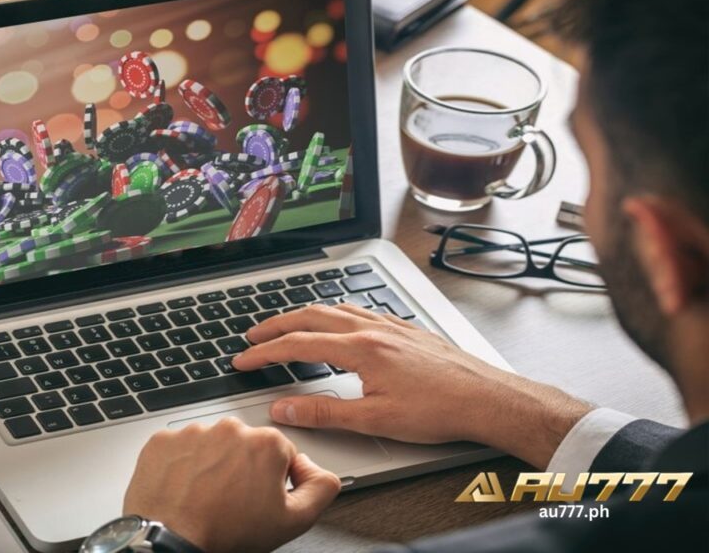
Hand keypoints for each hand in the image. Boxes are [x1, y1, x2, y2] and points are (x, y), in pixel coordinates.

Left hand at [123, 417, 340, 552]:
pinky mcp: (163, 441)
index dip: (273, 481)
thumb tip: (319, 472)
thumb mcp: (293, 521)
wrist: (171, 541)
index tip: (259, 499)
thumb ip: (321, 488)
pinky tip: (184, 489)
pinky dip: (181, 466)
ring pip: (211, 447)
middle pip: (245, 448)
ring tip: (205, 498)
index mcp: (266, 443)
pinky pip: (179, 449)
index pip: (280, 455)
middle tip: (232, 502)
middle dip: (242, 470)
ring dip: (211, 466)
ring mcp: (194, 432)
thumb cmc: (225, 533)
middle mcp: (230, 429)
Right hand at [233, 305, 593, 468]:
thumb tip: (285, 409)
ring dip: (304, 315)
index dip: (264, 353)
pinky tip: (339, 323)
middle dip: (276, 324)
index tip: (242, 360)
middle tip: (253, 336)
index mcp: (360, 348)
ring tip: (287, 326)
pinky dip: (335, 313)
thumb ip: (324, 413)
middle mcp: (372, 328)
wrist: (486, 399)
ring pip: (335, 308)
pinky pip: (360, 310)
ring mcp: (390, 324)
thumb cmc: (440, 410)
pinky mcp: (405, 329)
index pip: (297, 344)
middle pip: (310, 316)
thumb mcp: (374, 420)